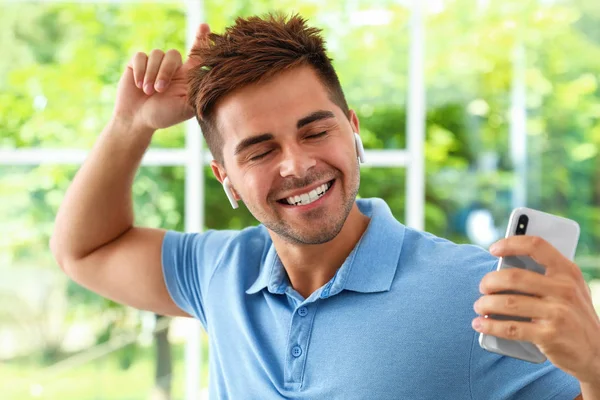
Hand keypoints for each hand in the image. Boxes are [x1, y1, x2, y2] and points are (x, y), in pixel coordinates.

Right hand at [111, 23, 210, 130]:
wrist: (137, 120)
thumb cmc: (163, 116)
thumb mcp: (185, 108)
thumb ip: (196, 92)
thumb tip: (208, 78)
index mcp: (186, 76)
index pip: (195, 54)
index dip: (201, 39)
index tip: (204, 27)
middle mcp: (172, 67)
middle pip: (173, 55)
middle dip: (165, 72)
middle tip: (159, 90)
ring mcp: (155, 64)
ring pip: (157, 54)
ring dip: (152, 74)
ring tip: (148, 92)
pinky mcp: (138, 63)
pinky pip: (141, 56)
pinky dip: (140, 71)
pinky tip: (139, 85)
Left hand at [472, 235, 599, 383]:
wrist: (597, 352)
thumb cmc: (573, 315)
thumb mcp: (570, 289)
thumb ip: (546, 276)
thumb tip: (503, 266)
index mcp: (568, 272)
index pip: (536, 246)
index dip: (510, 243)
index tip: (493, 249)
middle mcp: (564, 289)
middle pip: (514, 277)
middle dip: (490, 281)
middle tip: (482, 287)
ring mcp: (558, 313)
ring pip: (507, 303)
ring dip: (486, 304)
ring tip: (479, 306)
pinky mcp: (549, 335)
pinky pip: (511, 327)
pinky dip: (490, 326)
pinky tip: (480, 324)